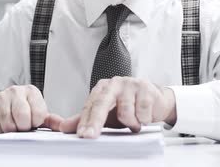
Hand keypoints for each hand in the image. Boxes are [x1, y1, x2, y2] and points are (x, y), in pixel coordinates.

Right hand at [0, 84, 63, 133]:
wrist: (1, 102)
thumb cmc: (22, 108)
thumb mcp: (38, 111)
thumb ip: (51, 119)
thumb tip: (64, 126)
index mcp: (31, 92)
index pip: (38, 114)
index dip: (35, 123)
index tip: (33, 122)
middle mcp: (16, 91)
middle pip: (22, 117)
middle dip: (23, 127)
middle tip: (22, 126)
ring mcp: (1, 98)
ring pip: (8, 124)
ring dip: (11, 130)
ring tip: (13, 125)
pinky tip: (2, 124)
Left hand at [59, 77, 176, 137]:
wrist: (155, 99)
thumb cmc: (128, 105)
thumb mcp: (107, 114)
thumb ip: (86, 119)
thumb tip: (65, 127)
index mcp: (102, 88)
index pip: (90, 106)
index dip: (84, 122)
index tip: (81, 135)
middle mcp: (114, 83)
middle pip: (102, 104)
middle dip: (95, 122)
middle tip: (89, 135)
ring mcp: (130, 84)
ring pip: (125, 112)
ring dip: (131, 123)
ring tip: (135, 122)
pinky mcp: (146, 88)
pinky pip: (142, 113)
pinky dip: (143, 120)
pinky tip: (144, 116)